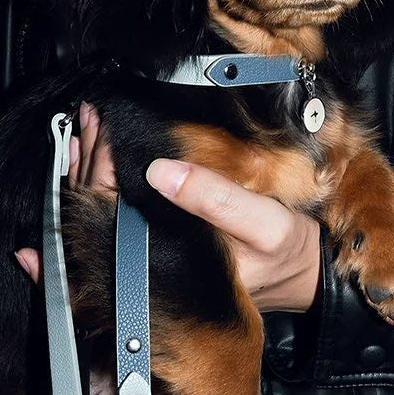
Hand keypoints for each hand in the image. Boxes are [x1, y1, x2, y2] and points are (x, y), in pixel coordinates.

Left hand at [17, 106, 321, 311]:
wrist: (304, 275)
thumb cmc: (287, 254)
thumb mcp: (265, 224)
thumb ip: (216, 200)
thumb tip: (159, 172)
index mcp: (168, 264)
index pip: (114, 214)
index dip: (102, 167)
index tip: (104, 128)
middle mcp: (151, 269)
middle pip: (99, 215)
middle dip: (89, 162)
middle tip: (90, 119)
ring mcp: (153, 262)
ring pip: (103, 218)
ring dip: (90, 173)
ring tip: (88, 133)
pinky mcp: (161, 250)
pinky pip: (120, 220)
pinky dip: (101, 193)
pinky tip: (91, 170)